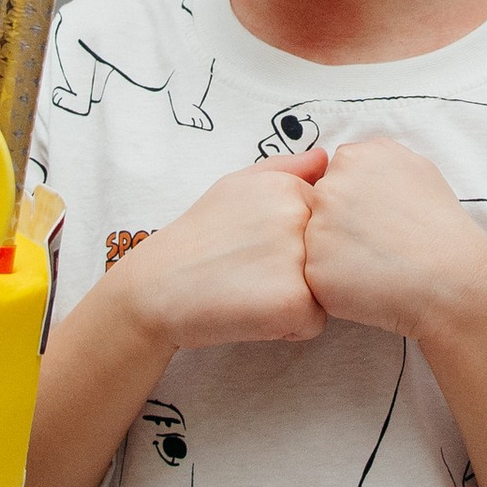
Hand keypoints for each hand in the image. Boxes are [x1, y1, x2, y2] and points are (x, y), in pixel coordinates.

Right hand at [113, 152, 327, 351]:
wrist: (155, 288)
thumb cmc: (196, 237)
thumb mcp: (235, 186)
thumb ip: (285, 168)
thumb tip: (327, 158)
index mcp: (290, 187)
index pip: (325, 223)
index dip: (295, 242)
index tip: (256, 246)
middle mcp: (300, 216)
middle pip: (330, 256)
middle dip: (301, 270)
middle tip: (251, 271)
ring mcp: (300, 258)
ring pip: (326, 291)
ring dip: (296, 299)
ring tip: (250, 292)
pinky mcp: (296, 301)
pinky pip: (313, 323)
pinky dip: (286, 328)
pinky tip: (249, 314)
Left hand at [301, 137, 486, 342]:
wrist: (452, 278)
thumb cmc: (439, 225)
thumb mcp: (416, 167)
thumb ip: (376, 158)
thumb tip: (351, 161)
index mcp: (352, 158)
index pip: (334, 177)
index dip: (356, 202)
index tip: (379, 218)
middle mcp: (329, 188)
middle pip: (319, 207)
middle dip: (341, 226)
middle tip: (378, 244)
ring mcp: (318, 229)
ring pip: (315, 243)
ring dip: (337, 255)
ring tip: (376, 265)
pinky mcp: (315, 270)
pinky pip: (317, 276)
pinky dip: (338, 284)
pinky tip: (369, 284)